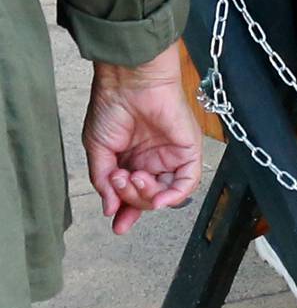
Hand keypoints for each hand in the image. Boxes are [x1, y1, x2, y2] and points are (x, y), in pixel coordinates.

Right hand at [83, 53, 202, 234]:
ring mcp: (170, 156)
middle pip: (147, 197)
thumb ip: (104, 181)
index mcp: (131, 160)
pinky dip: (174, 196)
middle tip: (118, 181)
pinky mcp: (188, 149)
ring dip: (146, 196)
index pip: (132, 195)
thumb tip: (110, 208)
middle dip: (130, 199)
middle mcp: (152, 160)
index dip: (126, 212)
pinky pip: (187, 182)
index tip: (118, 226)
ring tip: (131, 178)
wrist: (130, 81)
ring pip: (165, 193)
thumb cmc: (111, 106)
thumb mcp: (99, 150)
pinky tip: (158, 199)